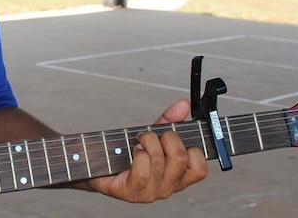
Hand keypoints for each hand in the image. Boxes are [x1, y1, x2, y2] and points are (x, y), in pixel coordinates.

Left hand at [86, 99, 207, 202]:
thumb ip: (170, 121)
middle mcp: (168, 188)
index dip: (192, 148)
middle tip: (152, 135)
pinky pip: (142, 172)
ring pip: (160, 161)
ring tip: (139, 141)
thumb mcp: (152, 135)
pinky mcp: (131, 193)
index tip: (174, 138)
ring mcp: (150, 193)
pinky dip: (138, 155)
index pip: (200, 169)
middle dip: (165, 137)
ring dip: (147, 142)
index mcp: (178, 177)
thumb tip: (184, 104)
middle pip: (180, 158)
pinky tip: (134, 150)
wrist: (97, 166)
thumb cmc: (127, 152)